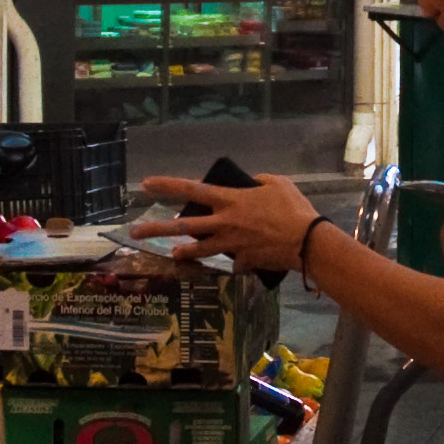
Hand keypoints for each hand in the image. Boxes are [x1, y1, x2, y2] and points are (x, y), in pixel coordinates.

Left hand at [132, 171, 324, 275]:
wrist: (307, 242)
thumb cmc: (293, 208)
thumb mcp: (277, 183)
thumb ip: (258, 181)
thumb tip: (250, 182)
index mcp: (230, 200)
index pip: (191, 189)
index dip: (167, 185)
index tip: (146, 184)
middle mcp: (223, 222)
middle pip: (182, 226)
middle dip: (156, 228)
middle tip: (135, 231)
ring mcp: (230, 244)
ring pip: (199, 249)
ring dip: (184, 251)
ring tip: (173, 253)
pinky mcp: (241, 261)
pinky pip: (233, 261)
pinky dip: (235, 261)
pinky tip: (240, 262)